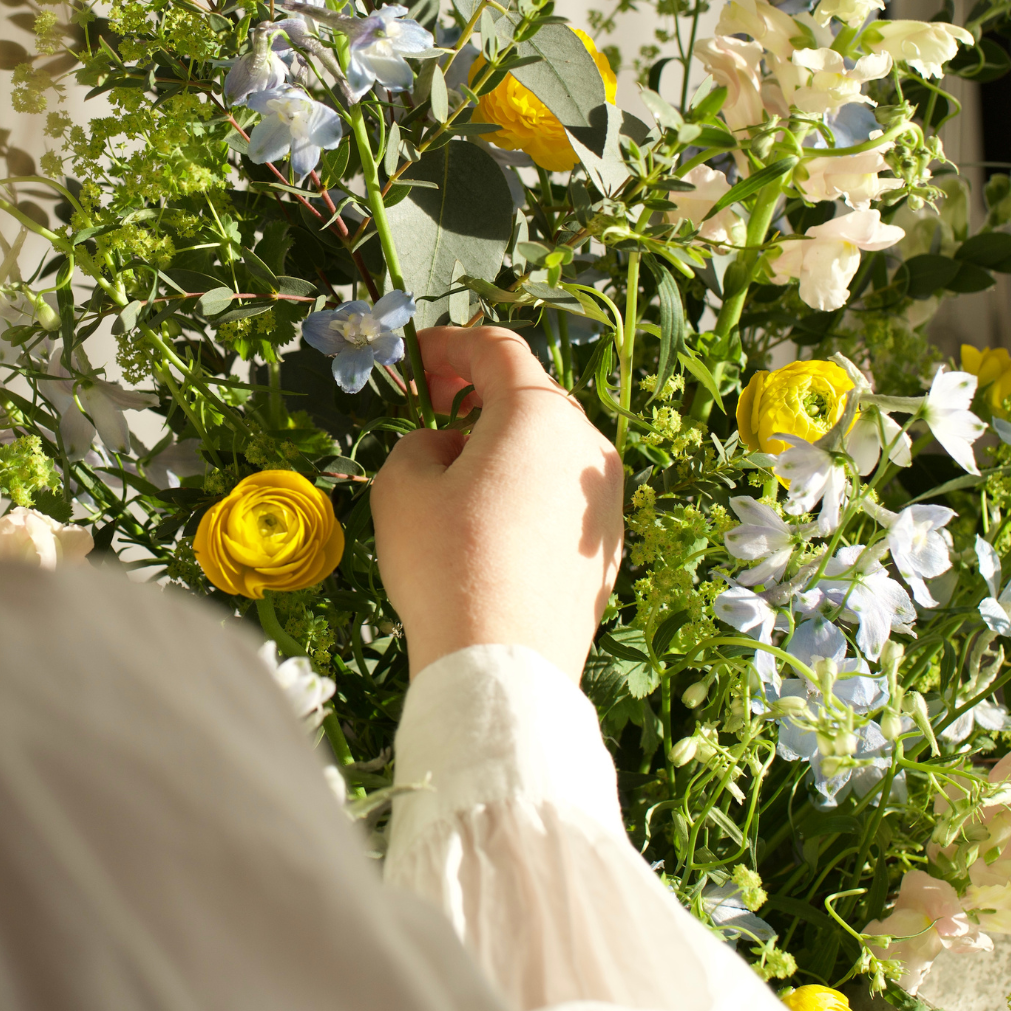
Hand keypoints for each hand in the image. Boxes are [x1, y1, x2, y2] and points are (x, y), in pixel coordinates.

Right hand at [370, 327, 623, 684]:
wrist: (503, 666)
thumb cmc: (446, 564)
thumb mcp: (402, 486)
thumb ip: (419, 442)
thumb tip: (448, 448)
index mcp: (539, 414)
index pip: (497, 350)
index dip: (451, 344)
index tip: (417, 358)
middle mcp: (586, 445)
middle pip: (531, 395)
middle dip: (478, 391)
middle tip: (431, 403)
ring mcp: (605, 499)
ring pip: (549, 445)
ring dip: (504, 440)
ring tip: (455, 468)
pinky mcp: (607, 546)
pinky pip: (560, 492)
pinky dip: (527, 483)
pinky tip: (490, 518)